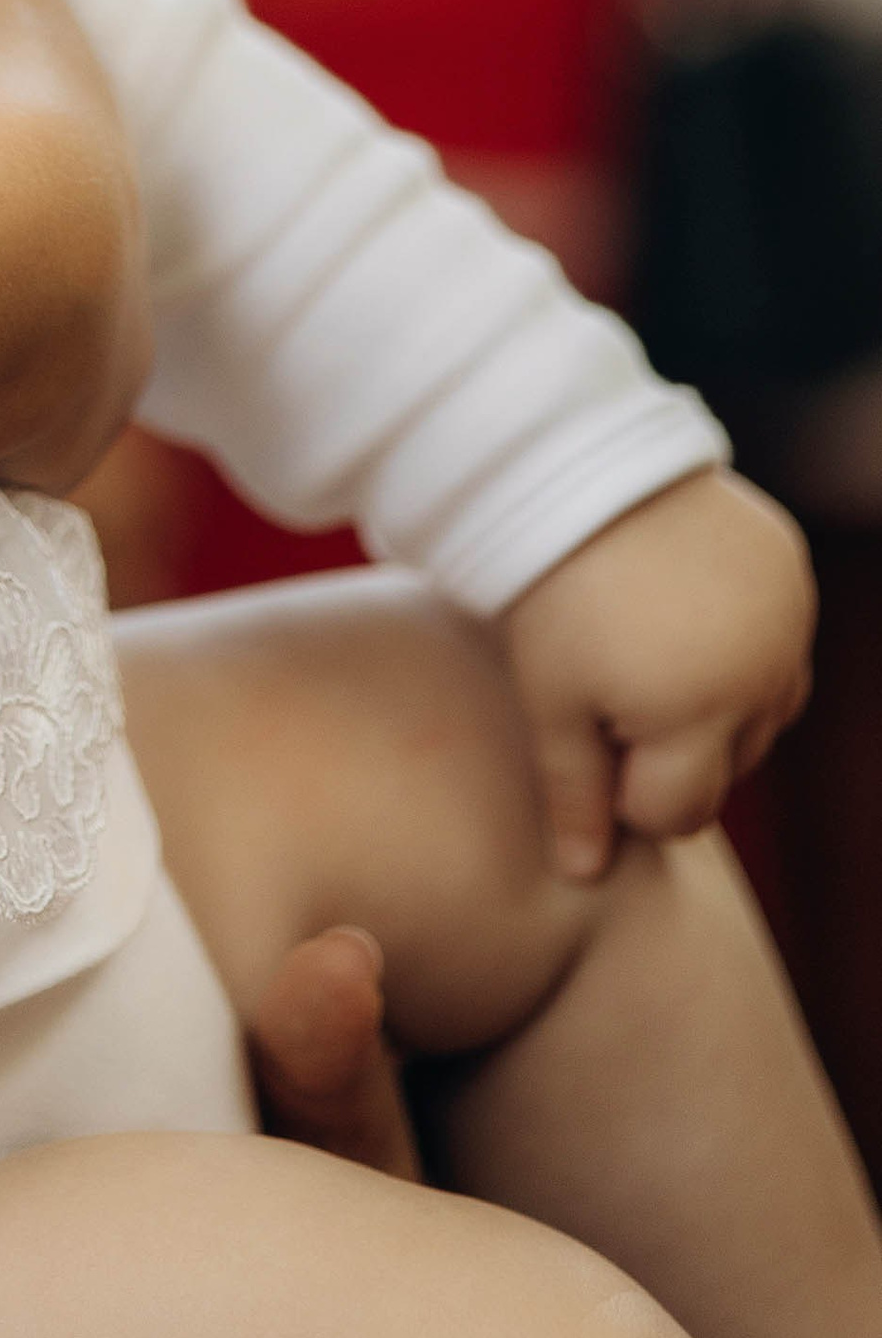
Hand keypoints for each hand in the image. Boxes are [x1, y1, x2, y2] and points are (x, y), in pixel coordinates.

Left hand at [496, 466, 814, 880]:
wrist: (573, 463)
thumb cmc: (548, 589)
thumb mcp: (548, 696)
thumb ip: (572, 793)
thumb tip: (583, 874)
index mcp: (699, 713)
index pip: (679, 810)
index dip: (625, 790)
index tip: (585, 735)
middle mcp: (762, 673)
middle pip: (727, 761)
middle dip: (674, 746)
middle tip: (610, 684)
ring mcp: (786, 619)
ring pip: (762, 707)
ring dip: (715, 701)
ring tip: (643, 650)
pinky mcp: (790, 569)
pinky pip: (778, 640)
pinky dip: (740, 643)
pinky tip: (681, 614)